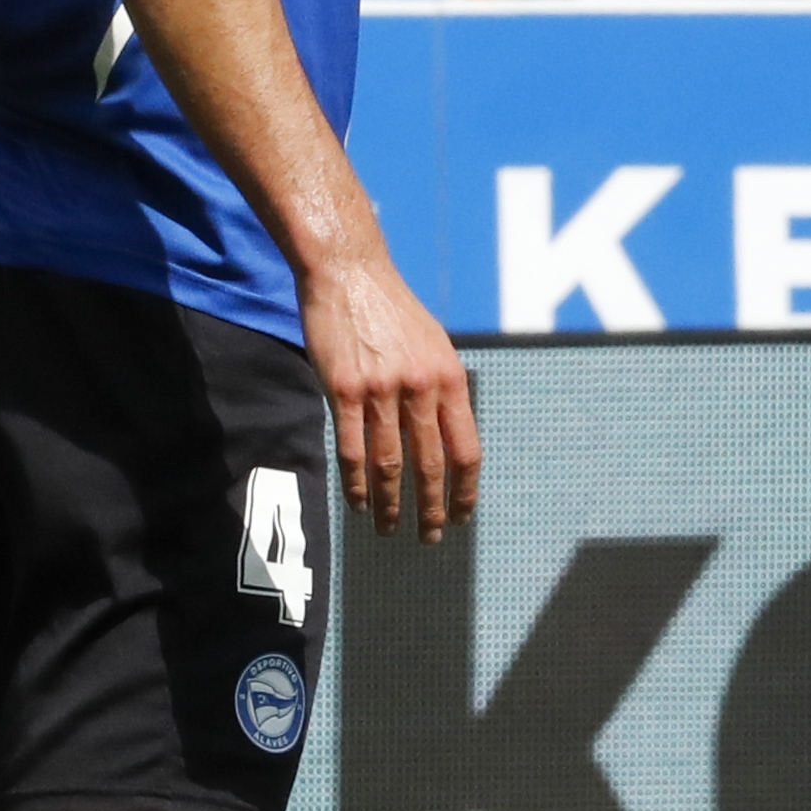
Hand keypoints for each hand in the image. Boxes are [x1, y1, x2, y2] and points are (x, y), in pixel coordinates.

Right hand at [301, 254, 477, 539]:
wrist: (350, 273)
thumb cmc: (392, 311)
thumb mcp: (434, 346)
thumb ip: (442, 390)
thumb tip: (448, 435)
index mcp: (449, 379)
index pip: (466, 449)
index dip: (466, 489)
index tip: (464, 515)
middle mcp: (421, 388)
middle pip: (430, 465)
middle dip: (432, 508)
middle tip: (430, 536)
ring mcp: (381, 390)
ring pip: (389, 463)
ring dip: (391, 504)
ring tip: (389, 528)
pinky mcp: (343, 390)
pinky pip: (351, 448)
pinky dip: (356, 483)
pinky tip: (360, 504)